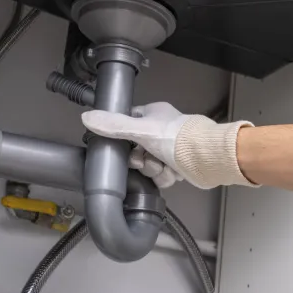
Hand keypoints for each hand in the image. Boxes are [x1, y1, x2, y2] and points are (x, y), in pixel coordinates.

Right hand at [81, 102, 255, 189]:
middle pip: (137, 150)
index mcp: (154, 115)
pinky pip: (162, 176)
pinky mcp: (179, 165)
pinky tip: (173, 173)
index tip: (123, 147)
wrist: (205, 158)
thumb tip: (87, 118)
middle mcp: (163, 131)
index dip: (122, 139)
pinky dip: (166, 177)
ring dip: (154, 170)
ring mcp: (171, 149)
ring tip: (163, 166)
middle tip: (145, 160)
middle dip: (140, 160)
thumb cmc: (177, 138)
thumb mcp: (139, 129)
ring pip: (149, 165)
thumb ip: (113, 125)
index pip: (128, 125)